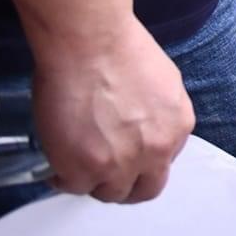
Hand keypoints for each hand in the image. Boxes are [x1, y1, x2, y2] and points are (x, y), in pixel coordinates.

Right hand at [32, 19, 193, 202]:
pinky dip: (64, 179)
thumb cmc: (120, 49)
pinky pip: (75, 188)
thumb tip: (142, 127)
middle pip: (143, 189)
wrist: (90, 43)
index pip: (163, 163)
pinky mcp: (85, 169)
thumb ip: (158, 114)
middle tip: (103, 173)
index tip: (125, 157)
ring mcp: (121, 164)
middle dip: (124, 184)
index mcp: (178, 127)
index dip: (141, 162)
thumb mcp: (162, 83)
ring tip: (78, 166)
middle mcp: (157, 151)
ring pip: (110, 193)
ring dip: (94, 182)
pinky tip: (58, 166)